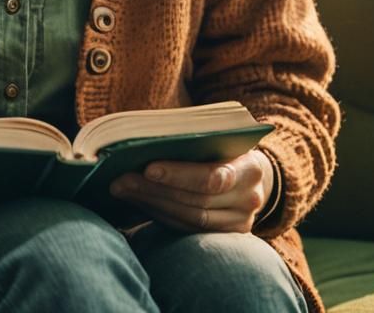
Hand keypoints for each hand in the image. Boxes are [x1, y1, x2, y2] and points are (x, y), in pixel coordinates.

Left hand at [108, 149, 274, 233]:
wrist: (254, 175)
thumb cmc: (225, 145)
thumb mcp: (219, 136)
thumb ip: (192, 138)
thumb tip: (141, 138)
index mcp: (250, 168)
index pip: (213, 177)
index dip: (179, 175)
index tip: (147, 168)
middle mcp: (250, 200)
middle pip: (197, 201)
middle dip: (154, 190)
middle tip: (120, 179)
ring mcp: (241, 223)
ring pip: (190, 219)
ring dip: (151, 203)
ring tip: (122, 188)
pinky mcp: (228, 237)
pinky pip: (189, 229)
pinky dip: (161, 214)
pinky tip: (138, 201)